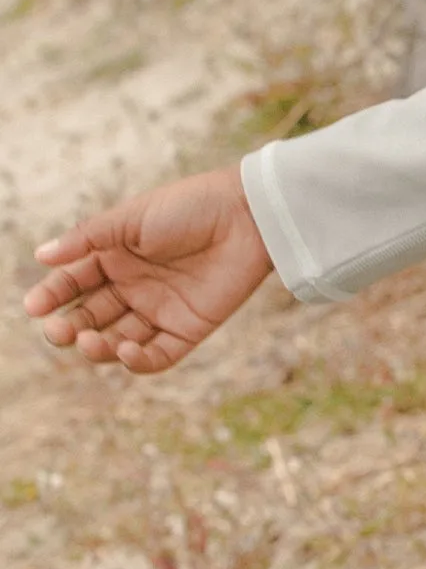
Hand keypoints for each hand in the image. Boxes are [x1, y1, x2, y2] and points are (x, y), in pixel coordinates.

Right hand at [25, 167, 273, 373]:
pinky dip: (138, 361)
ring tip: (90, 342)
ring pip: (117, 341)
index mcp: (115, 257)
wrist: (248, 215)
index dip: (51, 296)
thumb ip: (88, 239)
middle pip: (90, 318)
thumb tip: (42, 255)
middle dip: (69, 329)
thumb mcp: (131, 218)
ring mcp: (160, 309)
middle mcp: (133, 287)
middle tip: (59, 332)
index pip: (72, 283)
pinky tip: (125, 352)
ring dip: (98, 348)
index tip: (34, 306)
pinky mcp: (189, 328)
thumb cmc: (189, 207)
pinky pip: (157, 355)